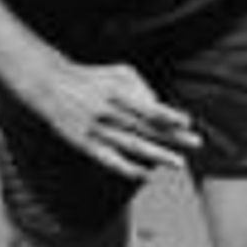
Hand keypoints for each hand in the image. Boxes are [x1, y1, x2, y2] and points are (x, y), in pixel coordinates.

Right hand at [29, 59, 202, 180]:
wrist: (50, 85)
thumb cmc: (92, 77)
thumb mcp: (119, 72)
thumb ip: (142, 86)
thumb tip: (160, 105)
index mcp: (115, 92)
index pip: (146, 106)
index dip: (167, 115)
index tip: (187, 122)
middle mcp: (106, 112)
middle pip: (144, 128)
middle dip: (172, 137)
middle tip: (196, 143)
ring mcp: (94, 129)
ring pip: (130, 146)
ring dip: (157, 155)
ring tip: (180, 163)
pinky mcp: (83, 144)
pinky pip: (108, 160)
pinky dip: (127, 168)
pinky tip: (147, 175)